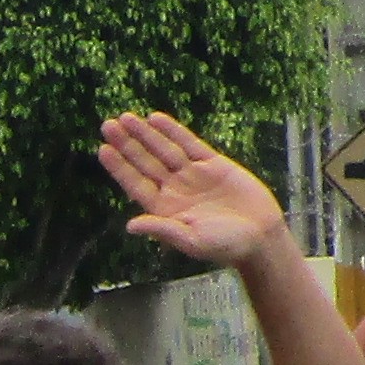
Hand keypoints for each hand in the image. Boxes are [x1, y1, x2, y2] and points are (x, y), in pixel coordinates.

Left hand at [94, 109, 287, 267]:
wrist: (261, 237)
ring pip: (164, 149)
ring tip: (126, 118)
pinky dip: (173, 131)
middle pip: (146, 162)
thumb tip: (131, 225)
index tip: (103, 150)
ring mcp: (193, 175)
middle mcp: (175, 190)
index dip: (120, 167)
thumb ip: (162, 230)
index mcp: (165, 209)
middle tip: (108, 125)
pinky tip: (156, 119)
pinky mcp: (214, 164)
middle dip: (127, 144)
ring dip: (146, 134)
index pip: (136, 184)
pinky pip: (189, 144)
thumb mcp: (191, 241)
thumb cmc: (225, 246)